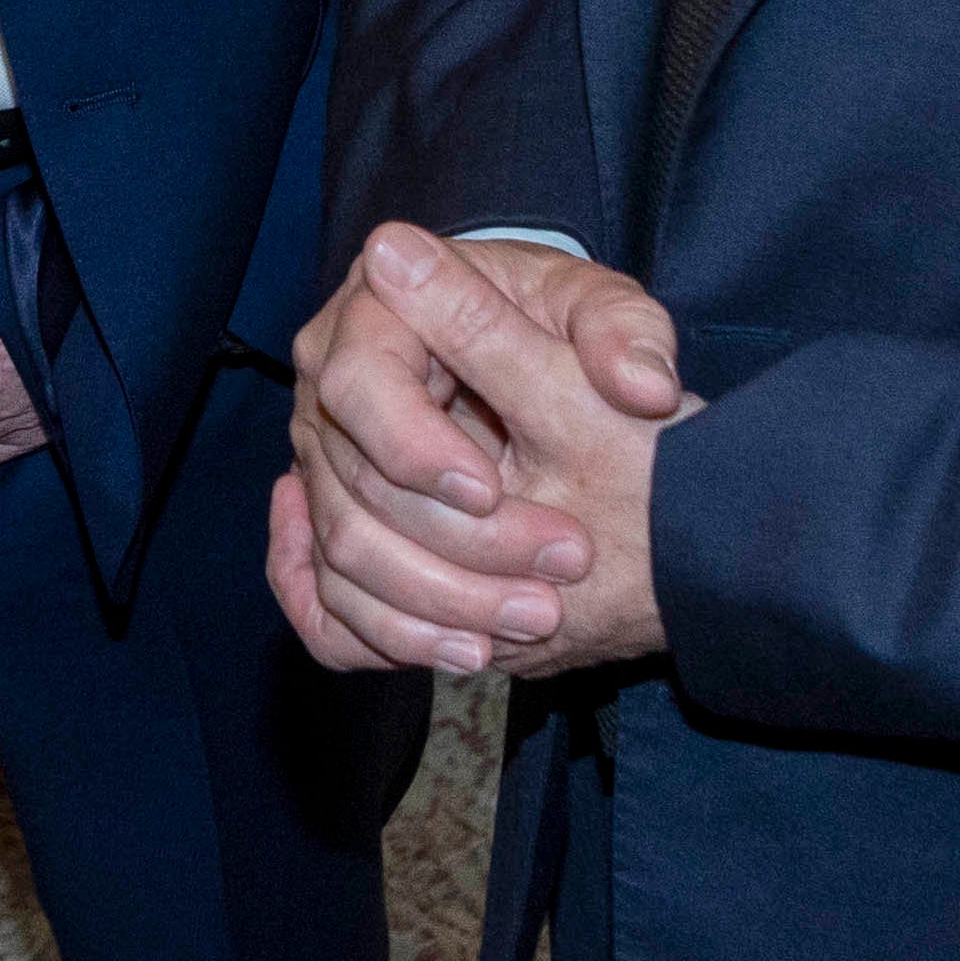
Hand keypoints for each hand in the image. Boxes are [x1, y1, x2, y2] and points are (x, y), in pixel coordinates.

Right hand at [269, 227, 679, 676]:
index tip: (493, 491)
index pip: (357, 384)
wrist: (546, 376)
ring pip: (344, 555)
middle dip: (457, 544)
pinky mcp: (329, 527)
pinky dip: (387, 636)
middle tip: (561, 568)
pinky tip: (468, 649)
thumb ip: (624, 336)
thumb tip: (639, 381)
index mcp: (374, 311)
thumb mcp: (600, 311)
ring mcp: (320, 465)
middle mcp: (327, 389)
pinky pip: (326, 602)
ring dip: (437, 605)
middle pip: (353, 486)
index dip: (414, 448)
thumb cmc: (563, 328)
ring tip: (536, 620)